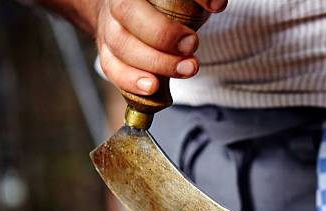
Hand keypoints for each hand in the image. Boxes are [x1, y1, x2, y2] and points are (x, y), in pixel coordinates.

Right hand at [96, 0, 225, 95]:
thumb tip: (217, 3)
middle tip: (193, 46)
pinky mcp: (108, 55)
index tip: (215, 7)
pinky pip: (112, 69)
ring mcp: (107, 29)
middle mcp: (115, 4)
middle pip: (127, 14)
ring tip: (186, 69)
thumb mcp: (180, 0)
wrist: (133, 13)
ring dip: (155, 62)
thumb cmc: (161, 4)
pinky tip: (152, 87)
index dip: (180, 5)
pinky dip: (131, 81)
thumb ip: (195, 0)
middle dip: (164, 34)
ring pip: (121, 45)